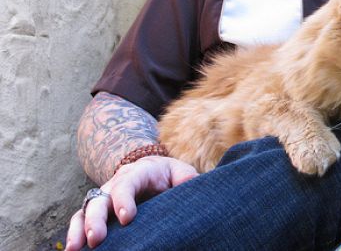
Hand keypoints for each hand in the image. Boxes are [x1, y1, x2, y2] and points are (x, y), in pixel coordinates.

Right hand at [64, 156, 197, 249]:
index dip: (124, 199)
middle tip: (97, 239)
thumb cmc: (168, 175)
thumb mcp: (179, 171)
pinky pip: (80, 221)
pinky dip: (74, 234)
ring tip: (75, 249)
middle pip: (100, 198)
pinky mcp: (97, 211)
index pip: (127, 183)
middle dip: (96, 219)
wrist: (152, 172)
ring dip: (79, 230)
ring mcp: (104, 197)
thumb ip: (185, 177)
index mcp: (138, 172)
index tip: (127, 218)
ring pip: (85, 210)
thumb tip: (191, 182)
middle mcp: (115, 183)